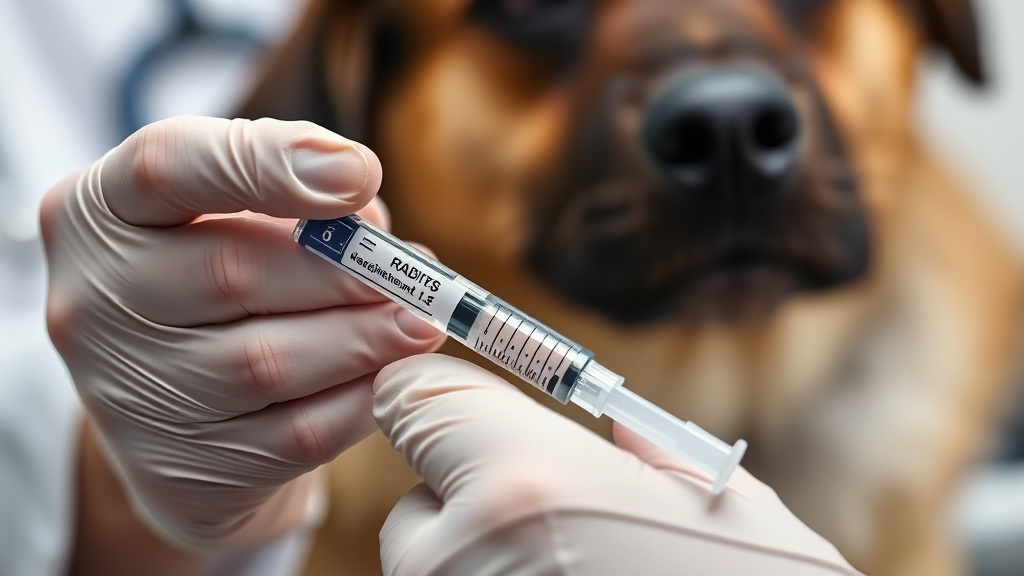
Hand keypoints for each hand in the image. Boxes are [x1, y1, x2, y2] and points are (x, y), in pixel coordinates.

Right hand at [41, 116, 445, 548]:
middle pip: (233, 271)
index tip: (361, 173)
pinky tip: (394, 376)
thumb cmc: (218, 283)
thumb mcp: (233, 215)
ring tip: (421, 323)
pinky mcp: (182, 469)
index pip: (168, 165)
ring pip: (267, 362)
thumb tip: (369, 215)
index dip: (269, 163)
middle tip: (418, 275)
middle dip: (346, 273)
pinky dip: (361, 400)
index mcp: (100, 212)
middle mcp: (93, 301)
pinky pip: (295, 435)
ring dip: (366, 339)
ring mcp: (127, 394)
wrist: (174, 410)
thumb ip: (293, 195)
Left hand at [375, 354, 861, 575]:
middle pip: (415, 499)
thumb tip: (611, 431)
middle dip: (468, 500)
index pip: (409, 402)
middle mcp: (464, 560)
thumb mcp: (715, 498)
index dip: (446, 405)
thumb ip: (638, 448)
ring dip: (476, 562)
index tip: (477, 417)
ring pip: (426, 569)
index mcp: (524, 484)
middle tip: (552, 522)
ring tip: (573, 573)